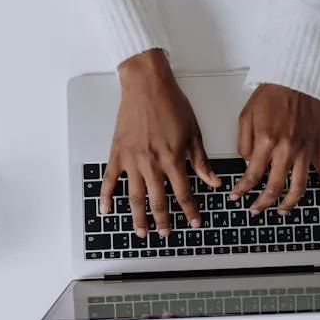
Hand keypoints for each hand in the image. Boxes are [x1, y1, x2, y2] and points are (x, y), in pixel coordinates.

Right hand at [99, 50, 220, 237]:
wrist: (146, 85)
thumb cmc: (170, 103)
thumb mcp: (193, 132)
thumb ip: (201, 161)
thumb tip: (213, 182)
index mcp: (172, 158)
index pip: (183, 193)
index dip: (190, 211)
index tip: (194, 222)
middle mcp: (151, 163)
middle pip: (157, 201)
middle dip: (163, 221)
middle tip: (166, 234)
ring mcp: (132, 160)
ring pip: (134, 196)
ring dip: (138, 217)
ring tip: (141, 232)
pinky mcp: (117, 153)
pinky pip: (110, 179)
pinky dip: (106, 196)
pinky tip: (106, 210)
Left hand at [229, 84, 319, 213]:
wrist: (295, 80)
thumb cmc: (272, 95)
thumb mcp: (246, 117)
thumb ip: (244, 144)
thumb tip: (247, 165)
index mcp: (267, 142)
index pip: (252, 175)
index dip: (242, 190)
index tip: (236, 196)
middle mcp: (287, 149)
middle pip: (275, 187)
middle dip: (262, 203)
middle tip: (255, 209)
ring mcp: (305, 151)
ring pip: (299, 187)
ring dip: (289, 203)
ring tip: (281, 211)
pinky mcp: (317, 148)